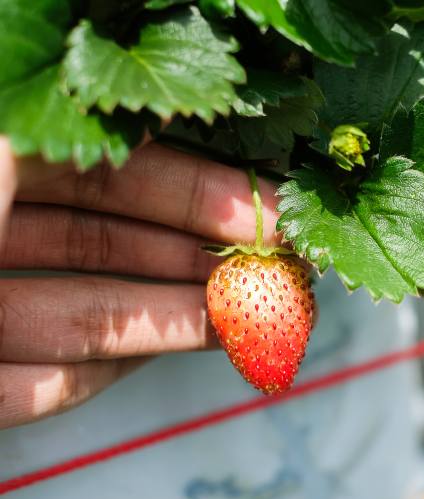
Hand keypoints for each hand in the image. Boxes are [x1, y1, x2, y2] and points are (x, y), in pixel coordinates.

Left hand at [0, 139, 279, 428]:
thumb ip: (80, 134)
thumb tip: (167, 103)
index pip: (104, 166)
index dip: (192, 185)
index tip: (267, 206)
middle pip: (107, 239)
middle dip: (200, 249)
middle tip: (281, 263)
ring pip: (93, 310)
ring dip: (184, 312)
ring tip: (258, 312)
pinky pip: (52, 379)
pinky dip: (124, 365)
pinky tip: (193, 345)